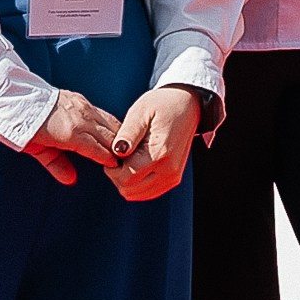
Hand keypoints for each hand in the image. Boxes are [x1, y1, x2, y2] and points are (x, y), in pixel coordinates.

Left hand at [26, 90, 122, 186]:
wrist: (15, 98)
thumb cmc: (24, 126)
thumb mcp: (37, 150)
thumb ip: (56, 165)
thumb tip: (71, 180)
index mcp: (71, 133)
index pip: (98, 150)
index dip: (109, 159)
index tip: (118, 168)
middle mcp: (81, 118)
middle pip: (108, 136)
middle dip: (118, 148)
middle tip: (128, 160)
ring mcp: (81, 106)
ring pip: (108, 122)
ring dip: (117, 134)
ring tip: (125, 146)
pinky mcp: (79, 99)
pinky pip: (100, 113)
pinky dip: (109, 123)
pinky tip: (112, 130)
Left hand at [101, 84, 199, 202]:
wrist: (187, 105)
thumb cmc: (163, 105)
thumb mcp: (141, 111)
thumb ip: (127, 133)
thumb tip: (117, 152)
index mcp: (161, 154)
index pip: (126, 178)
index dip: (112, 168)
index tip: (114, 150)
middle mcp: (169, 171)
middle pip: (130, 190)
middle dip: (117, 175)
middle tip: (120, 153)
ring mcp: (172, 177)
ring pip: (137, 195)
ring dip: (126, 181)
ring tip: (128, 158)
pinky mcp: (173, 179)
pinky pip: (147, 193)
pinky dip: (136, 184)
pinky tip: (135, 166)